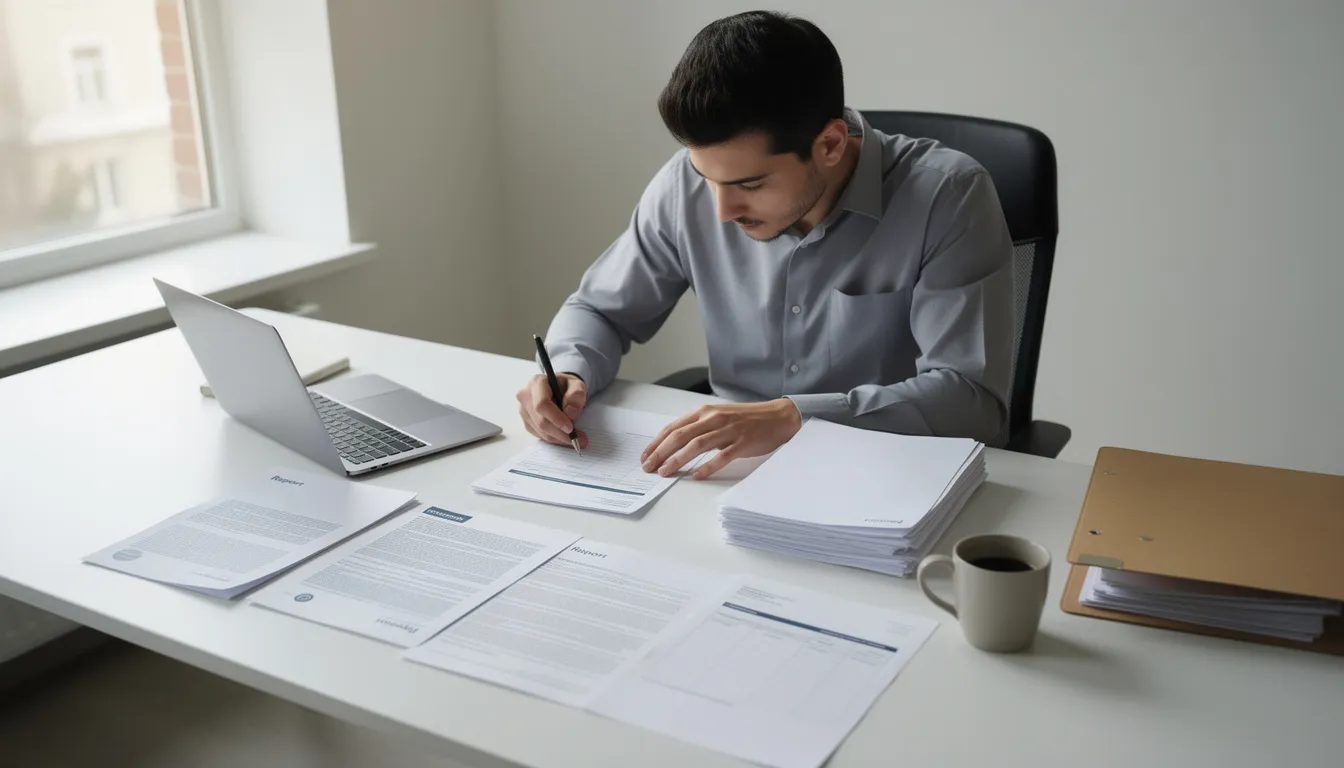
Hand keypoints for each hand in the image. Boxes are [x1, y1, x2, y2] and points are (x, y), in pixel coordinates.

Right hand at [516, 373, 589, 448]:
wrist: (559, 389)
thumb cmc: (567, 386)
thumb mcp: (577, 384)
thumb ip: (576, 395)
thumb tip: (570, 413)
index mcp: (537, 383)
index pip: (542, 405)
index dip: (556, 419)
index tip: (570, 428)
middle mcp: (526, 396)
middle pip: (541, 421)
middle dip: (560, 433)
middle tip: (579, 438)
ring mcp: (524, 410)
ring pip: (540, 431)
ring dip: (559, 438)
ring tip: (577, 438)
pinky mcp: (526, 422)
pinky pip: (540, 435)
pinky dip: (554, 438)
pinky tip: (565, 436)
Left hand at [640, 400, 802, 479]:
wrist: (778, 417)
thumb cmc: (746, 419)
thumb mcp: (718, 417)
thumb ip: (699, 427)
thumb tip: (675, 444)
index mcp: (705, 411)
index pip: (674, 427)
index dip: (657, 442)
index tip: (645, 456)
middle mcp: (714, 418)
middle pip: (680, 436)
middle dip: (661, 453)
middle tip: (649, 468)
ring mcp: (728, 430)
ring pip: (696, 445)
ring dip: (678, 459)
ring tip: (666, 472)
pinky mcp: (742, 442)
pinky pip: (721, 456)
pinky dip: (707, 466)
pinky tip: (696, 476)